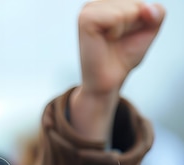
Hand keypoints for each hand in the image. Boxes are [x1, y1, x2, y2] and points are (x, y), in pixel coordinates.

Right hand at [69, 0, 164, 141]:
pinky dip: (116, 31)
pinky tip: (106, 40)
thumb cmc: (123, 56)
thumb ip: (157, 12)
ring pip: (127, 8)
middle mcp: (95, 4)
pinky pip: (116, 17)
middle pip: (134, 3)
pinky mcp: (85, 19)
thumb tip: (147, 8)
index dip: (140, 20)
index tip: (124, 36)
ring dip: (125, 29)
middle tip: (116, 40)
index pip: (139, 1)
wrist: (108, 80)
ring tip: (111, 40)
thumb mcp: (149, 30)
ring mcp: (88, 10)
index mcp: (107, 3)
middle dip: (133, 24)